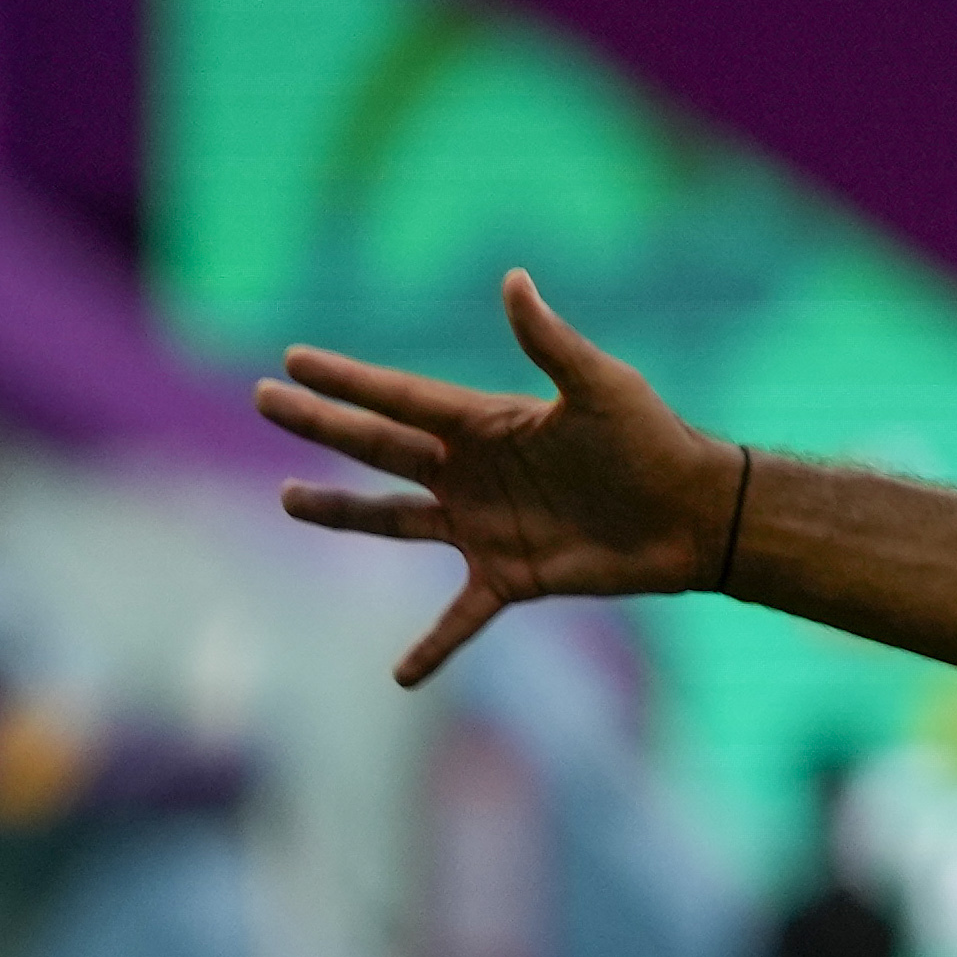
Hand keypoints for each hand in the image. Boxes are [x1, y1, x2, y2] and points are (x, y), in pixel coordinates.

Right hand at [255, 273, 735, 688]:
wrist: (694, 513)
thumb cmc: (652, 440)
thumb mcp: (601, 387)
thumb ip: (550, 342)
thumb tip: (514, 280)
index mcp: (486, 423)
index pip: (400, 398)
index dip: (347, 378)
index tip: (294, 358)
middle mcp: (473, 472)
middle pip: (379, 447)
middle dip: (321, 424)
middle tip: (263, 399)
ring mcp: (485, 526)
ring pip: (395, 521)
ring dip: (342, 514)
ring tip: (289, 501)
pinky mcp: (512, 577)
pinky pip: (460, 618)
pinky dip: (433, 646)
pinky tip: (400, 676)